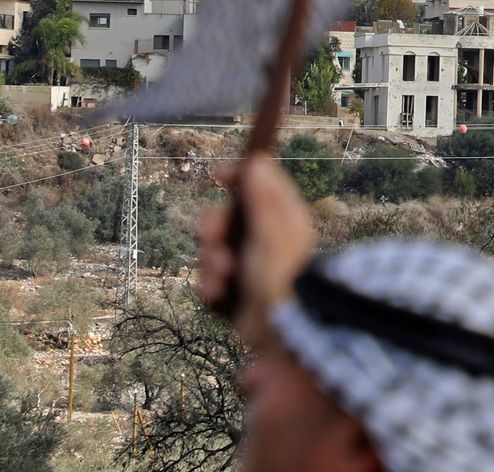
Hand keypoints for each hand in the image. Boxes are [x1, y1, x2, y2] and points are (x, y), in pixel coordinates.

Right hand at [198, 154, 316, 354]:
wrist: (281, 333)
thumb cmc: (284, 280)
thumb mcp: (272, 234)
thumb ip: (263, 199)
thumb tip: (257, 160)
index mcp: (282, 220)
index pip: (258, 187)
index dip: (237, 176)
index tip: (218, 173)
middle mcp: (265, 240)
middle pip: (224, 218)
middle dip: (213, 228)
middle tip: (214, 238)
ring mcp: (249, 266)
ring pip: (212, 250)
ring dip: (211, 262)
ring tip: (224, 275)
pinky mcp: (235, 292)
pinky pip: (209, 279)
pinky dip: (210, 285)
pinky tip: (219, 294)